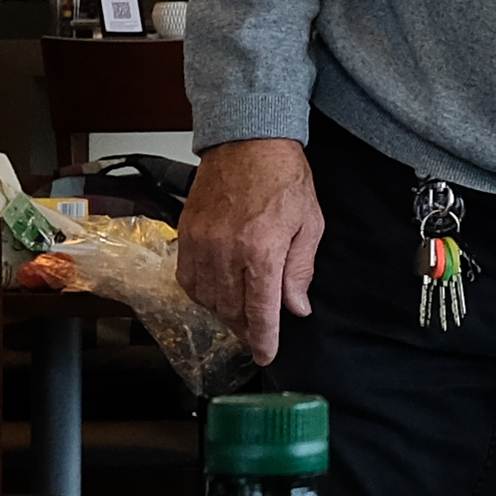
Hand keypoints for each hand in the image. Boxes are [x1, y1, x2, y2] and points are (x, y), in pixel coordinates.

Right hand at [181, 138, 322, 366]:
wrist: (248, 140)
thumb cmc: (282, 176)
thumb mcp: (310, 223)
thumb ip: (300, 270)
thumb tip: (296, 307)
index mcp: (262, 250)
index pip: (259, 310)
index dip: (263, 339)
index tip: (265, 355)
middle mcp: (227, 251)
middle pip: (230, 310)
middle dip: (245, 327)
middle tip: (258, 330)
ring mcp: (201, 243)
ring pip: (206, 299)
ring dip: (223, 311)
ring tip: (239, 308)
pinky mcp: (186, 234)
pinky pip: (188, 279)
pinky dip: (202, 292)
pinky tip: (217, 290)